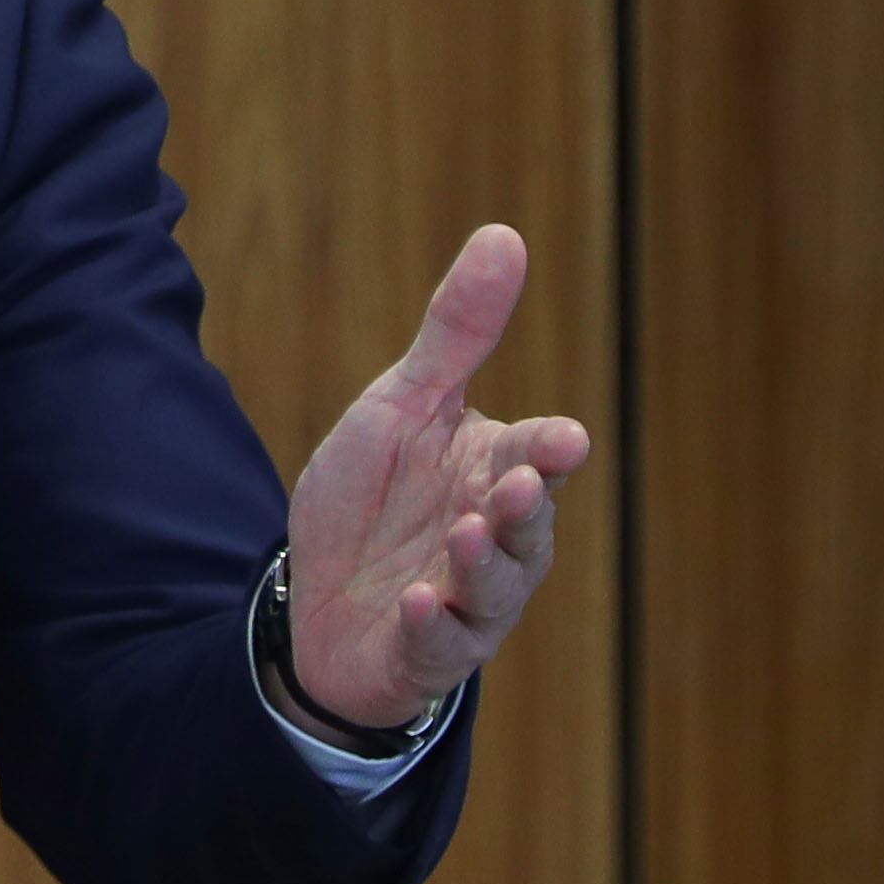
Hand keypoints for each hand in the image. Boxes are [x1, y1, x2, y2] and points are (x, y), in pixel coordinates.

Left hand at [281, 223, 591, 734]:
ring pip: (494, 587)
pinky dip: (433, 624)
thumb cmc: (377, 496)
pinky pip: (440, 644)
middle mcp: (495, 538)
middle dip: (523, 507)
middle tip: (518, 484)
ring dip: (483, 562)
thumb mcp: (403, 405)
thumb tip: (505, 233)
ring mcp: (466, 599)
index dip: (546, 449)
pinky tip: (417, 602)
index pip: (532, 454)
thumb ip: (457, 332)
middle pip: (525, 524)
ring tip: (465, 534)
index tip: (562, 439)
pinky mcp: (427, 649)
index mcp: (492, 470)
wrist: (321, 599)